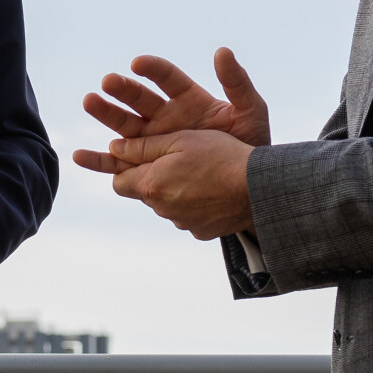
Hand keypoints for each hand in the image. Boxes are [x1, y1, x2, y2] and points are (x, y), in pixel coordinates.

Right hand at [73, 48, 269, 166]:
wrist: (246, 185)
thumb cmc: (250, 144)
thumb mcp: (251, 111)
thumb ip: (238, 83)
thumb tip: (222, 51)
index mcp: (189, 99)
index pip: (167, 78)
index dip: (153, 69)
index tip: (138, 64)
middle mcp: (165, 116)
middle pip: (139, 98)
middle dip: (123, 90)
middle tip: (108, 82)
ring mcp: (153, 139)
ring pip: (123, 124)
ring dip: (105, 113)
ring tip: (90, 102)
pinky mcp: (145, 164)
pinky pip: (117, 163)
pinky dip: (98, 161)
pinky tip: (79, 156)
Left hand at [96, 129, 255, 240]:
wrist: (259, 187)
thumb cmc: (220, 155)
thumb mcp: (180, 140)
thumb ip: (143, 146)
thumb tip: (113, 148)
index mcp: (152, 186)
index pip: (119, 182)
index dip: (124, 168)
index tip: (138, 156)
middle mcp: (163, 210)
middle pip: (143, 193)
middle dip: (151, 178)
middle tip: (173, 160)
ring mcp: (182, 223)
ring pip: (166, 205)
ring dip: (173, 190)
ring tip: (198, 172)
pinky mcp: (201, 232)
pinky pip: (188, 216)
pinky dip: (193, 204)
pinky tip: (211, 189)